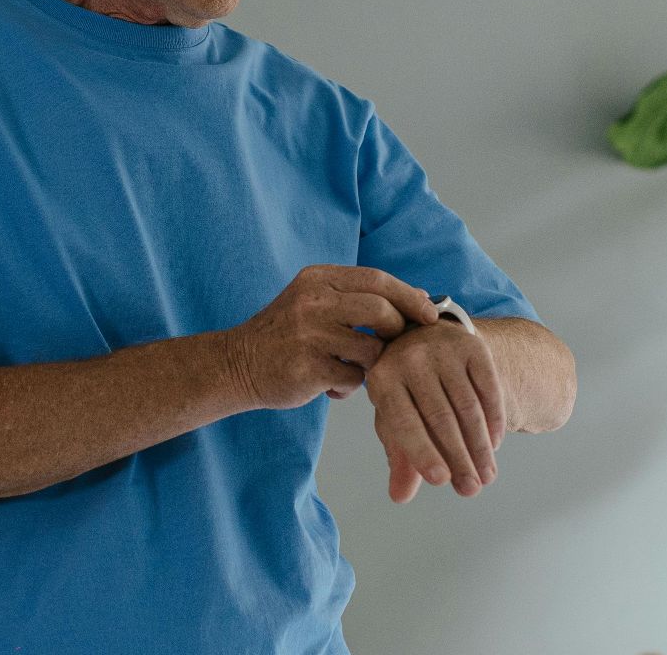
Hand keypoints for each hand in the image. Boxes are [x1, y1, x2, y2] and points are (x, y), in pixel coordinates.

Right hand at [227, 265, 442, 409]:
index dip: (410, 296)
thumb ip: (360, 297)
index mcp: (318, 278)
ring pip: (372, 349)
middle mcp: (313, 301)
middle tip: (394, 346)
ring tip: (353, 368)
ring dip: (372, 364)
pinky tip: (332, 387)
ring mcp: (309, 334)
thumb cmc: (287, 335)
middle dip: (399, 331)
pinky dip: (350, 387)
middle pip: (382, 311)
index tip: (430, 314)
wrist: (237, 364)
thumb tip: (421, 298)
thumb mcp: (316, 301)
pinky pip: (353, 379)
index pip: (377, 279)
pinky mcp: (307, 367)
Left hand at [366, 320, 506, 503]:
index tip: (441, 481)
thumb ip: (400, 456)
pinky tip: (494, 444)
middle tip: (471, 490)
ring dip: (480, 446)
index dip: (422, 453)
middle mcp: (411, 358)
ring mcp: (443, 349)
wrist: (427, 339)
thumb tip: (400, 496)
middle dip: (459, 458)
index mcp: (383, 378)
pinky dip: (494, 419)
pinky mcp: (473, 347)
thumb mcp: (395, 417)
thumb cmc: (406, 390)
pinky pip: (489, 389)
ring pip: (468, 406)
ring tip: (486, 476)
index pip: (403, 422)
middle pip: (440, 417)